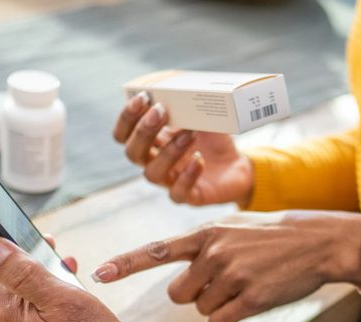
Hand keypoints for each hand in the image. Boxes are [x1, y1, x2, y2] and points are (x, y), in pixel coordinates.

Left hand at [0, 237, 127, 321]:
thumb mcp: (60, 298)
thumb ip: (23, 272)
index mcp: (7, 312)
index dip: (16, 246)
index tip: (41, 237)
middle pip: (12, 283)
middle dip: (34, 263)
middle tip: (59, 252)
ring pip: (27, 300)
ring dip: (46, 281)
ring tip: (70, 272)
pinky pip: (37, 317)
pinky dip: (51, 302)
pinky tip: (71, 300)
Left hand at [92, 210, 360, 321]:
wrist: (315, 242)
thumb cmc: (271, 236)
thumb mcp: (232, 227)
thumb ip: (202, 243)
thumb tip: (178, 263)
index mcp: (205, 233)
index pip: (156, 250)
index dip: (126, 264)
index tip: (98, 274)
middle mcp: (214, 252)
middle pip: (178, 294)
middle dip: (193, 294)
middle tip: (221, 283)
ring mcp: (232, 275)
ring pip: (200, 309)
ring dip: (217, 305)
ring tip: (243, 286)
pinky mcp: (251, 298)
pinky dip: (230, 318)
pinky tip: (249, 301)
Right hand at [114, 92, 253, 205]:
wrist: (237, 165)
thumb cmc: (213, 139)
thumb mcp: (201, 117)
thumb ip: (188, 104)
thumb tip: (182, 86)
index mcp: (152, 141)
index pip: (123, 133)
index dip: (127, 118)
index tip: (142, 97)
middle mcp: (155, 162)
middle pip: (132, 153)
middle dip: (143, 131)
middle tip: (161, 111)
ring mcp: (170, 181)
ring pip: (152, 174)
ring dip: (168, 152)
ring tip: (190, 134)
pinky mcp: (189, 196)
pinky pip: (178, 193)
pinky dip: (187, 176)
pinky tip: (199, 160)